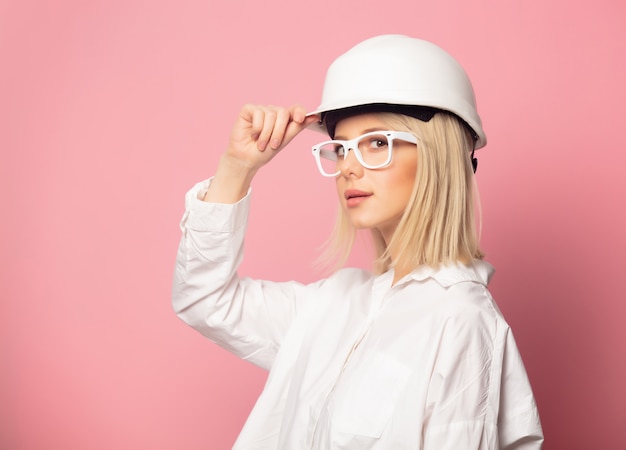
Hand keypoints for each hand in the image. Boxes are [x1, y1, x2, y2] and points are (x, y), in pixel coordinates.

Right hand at [204, 104, 318, 202]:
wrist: (246, 159)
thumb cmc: (263, 151)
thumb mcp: (284, 141)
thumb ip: (297, 127)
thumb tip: (314, 117)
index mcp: (284, 119)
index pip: (295, 109)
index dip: (299, 111)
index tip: (300, 119)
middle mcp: (273, 112)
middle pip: (283, 113)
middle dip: (279, 132)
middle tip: (272, 144)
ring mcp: (261, 110)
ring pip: (271, 115)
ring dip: (266, 133)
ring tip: (261, 143)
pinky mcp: (249, 110)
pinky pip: (258, 113)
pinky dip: (257, 128)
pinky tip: (252, 135)